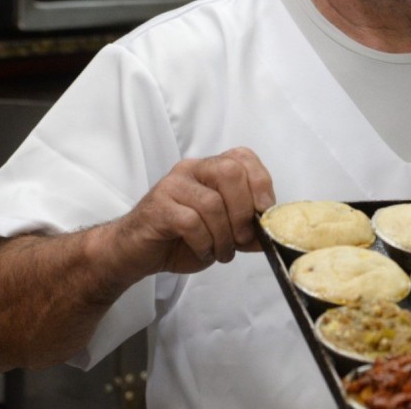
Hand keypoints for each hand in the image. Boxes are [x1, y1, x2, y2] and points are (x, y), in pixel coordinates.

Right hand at [102, 147, 275, 280]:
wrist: (136, 252)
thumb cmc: (182, 238)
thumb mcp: (224, 232)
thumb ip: (248, 228)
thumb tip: (274, 232)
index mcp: (211, 168)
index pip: (243, 158)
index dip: (260, 182)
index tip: (265, 213)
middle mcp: (192, 169)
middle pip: (230, 172)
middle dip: (243, 211)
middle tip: (243, 239)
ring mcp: (173, 185)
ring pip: (212, 203)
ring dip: (223, 236)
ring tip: (221, 252)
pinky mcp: (158, 206)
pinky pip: (191, 221)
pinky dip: (204, 242)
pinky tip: (203, 251)